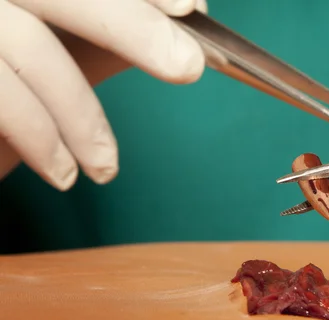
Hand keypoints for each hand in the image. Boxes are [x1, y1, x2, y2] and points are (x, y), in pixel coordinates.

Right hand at [0, 0, 207, 190]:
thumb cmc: (6, 82)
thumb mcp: (52, 47)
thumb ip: (108, 30)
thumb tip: (187, 16)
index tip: (188, 5)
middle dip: (133, 27)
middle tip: (190, 67)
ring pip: (31, 45)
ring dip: (83, 115)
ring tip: (106, 168)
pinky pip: (1, 95)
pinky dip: (40, 139)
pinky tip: (65, 174)